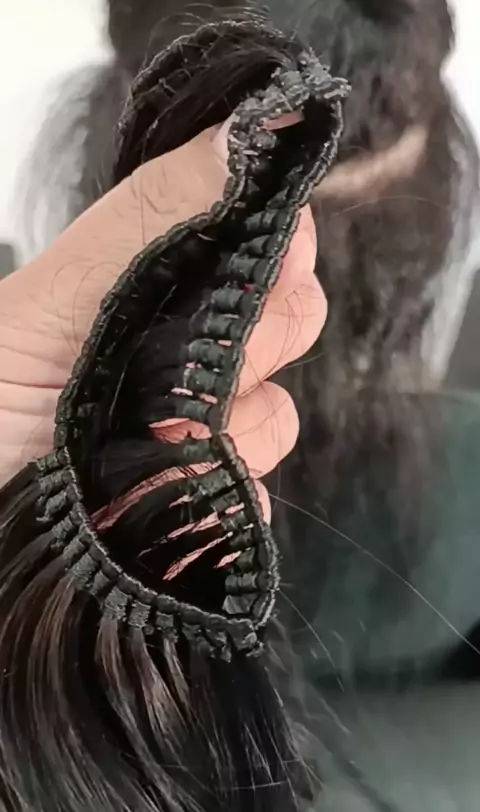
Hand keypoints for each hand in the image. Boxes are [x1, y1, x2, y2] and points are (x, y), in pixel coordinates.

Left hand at [0, 121, 325, 519]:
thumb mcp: (58, 295)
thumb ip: (155, 216)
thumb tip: (255, 125)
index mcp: (166, 281)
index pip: (270, 236)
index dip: (276, 242)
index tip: (250, 262)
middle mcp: (193, 349)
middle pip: (294, 321)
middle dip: (243, 342)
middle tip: (164, 368)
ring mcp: (205, 432)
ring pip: (276, 417)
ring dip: (218, 433)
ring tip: (141, 444)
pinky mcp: (204, 506)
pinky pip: (251, 497)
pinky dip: (214, 501)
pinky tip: (159, 495)